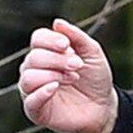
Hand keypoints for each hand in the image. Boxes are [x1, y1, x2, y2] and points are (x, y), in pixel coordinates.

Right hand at [18, 18, 117, 132]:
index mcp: (46, 52)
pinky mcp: (36, 110)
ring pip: (28, 77)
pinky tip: (56, 88)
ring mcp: (33, 90)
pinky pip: (29, 100)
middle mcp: (34, 69)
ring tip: (73, 78)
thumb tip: (57, 22)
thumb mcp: (93, 53)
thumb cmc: (95, 79)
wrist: (104, 107)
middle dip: (58, 59)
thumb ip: (77, 36)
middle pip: (34, 57)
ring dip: (53, 75)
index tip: (67, 45)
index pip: (37, 38)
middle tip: (78, 65)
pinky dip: (41, 92)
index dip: (51, 40)